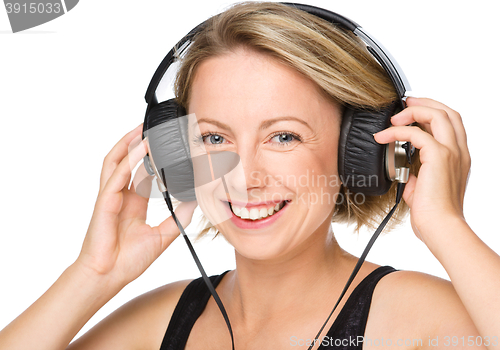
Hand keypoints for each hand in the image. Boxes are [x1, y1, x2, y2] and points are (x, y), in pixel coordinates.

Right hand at [75, 124, 196, 288]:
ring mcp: (111, 197)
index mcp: (133, 202)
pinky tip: (141, 148)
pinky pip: (117, 175)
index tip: (169, 146)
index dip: (153, 158)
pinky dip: (129, 160)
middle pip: (126, 160)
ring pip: (117, 161)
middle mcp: (121, 196)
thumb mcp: (162, 236)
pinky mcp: (105, 202)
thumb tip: (195, 202)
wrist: (109, 277)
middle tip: (153, 128)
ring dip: (129, 143)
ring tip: (143, 128)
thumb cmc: (128, 260)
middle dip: (137, 142)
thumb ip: (178, 218)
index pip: (143, 172)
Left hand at [374, 97, 470, 242]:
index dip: (432, 112)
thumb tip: (403, 168)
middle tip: (404, 103)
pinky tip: (383, 137)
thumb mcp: (423, 187)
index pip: (451, 124)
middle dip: (424, 102)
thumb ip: (416, 174)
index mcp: (458, 158)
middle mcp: (459, 152)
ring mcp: (452, 152)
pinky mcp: (439, 157)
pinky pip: (417, 133)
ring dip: (413, 111)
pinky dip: (397, 131)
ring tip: (393, 118)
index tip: (412, 111)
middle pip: (448, 112)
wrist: (440, 227)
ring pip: (438, 114)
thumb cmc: (432, 213)